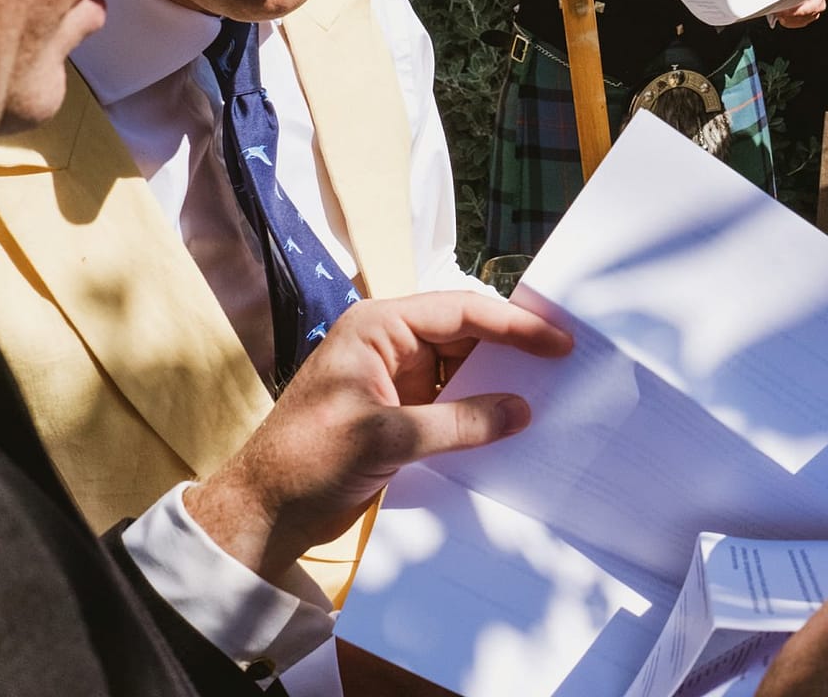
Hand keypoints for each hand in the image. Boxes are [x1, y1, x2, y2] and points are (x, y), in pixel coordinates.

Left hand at [185, 293, 571, 585]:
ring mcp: (395, 379)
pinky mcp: (400, 414)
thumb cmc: (305, 461)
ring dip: (500, 381)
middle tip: (565, 362)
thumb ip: (458, 422)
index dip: (514, 325)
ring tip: (549, 391)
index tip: (558, 341)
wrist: (262, 515)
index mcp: (377, 328)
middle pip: (467, 334)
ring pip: (464, 368)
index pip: (460, 312)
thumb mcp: (385, 438)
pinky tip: (512, 423)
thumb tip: (522, 411)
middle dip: (513, 348)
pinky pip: (454, 401)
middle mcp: (389, 345)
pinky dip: (482, 411)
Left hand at [772, 0, 826, 28]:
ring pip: (800, 22)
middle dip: (792, 14)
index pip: (814, 6)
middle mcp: (818, 5)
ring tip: (778, 11)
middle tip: (779, 10)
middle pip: (807, 16)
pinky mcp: (803, 19)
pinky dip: (786, 20)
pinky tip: (780, 14)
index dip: (802, 10)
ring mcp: (811, 13)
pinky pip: (794, 24)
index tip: (789, 10)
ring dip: (788, 18)